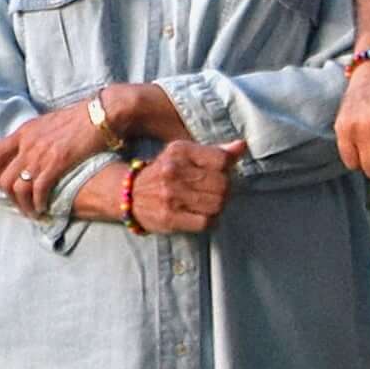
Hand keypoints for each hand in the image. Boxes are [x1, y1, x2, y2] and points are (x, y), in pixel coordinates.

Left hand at [0, 98, 119, 214]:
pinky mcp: (56, 163)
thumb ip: (36, 137)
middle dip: (9, 196)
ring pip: (19, 188)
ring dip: (24, 205)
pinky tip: (44, 208)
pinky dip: (39, 202)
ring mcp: (40, 154)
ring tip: (32, 212)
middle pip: (4, 178)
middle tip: (19, 204)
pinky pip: (39, 190)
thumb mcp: (49, 123)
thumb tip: (32, 149)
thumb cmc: (80, 117)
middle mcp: (27, 143)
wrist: (100, 113)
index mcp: (24, 132)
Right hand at [126, 139, 247, 234]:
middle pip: (222, 184)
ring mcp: (171, 196)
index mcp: (180, 151)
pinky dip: (210, 221)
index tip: (220, 172)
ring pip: (217, 204)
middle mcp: (174, 171)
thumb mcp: (184, 155)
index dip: (227, 168)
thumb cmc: (163, 172)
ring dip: (218, 206)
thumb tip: (242, 146)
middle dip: (224, 190)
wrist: (128, 194)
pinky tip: (202, 216)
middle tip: (216, 192)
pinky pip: (205, 222)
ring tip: (209, 204)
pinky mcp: (170, 218)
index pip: (222, 160)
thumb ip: (214, 152)